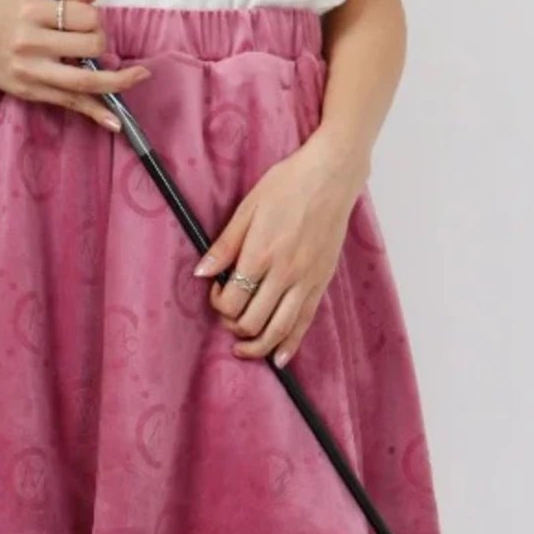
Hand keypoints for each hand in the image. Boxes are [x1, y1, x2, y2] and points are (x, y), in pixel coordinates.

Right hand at [0, 0, 150, 132]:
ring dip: (117, 81)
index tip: (90, 19)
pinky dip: (96, 113)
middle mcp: (31, 42)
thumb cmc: (0, 13)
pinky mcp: (32, 93)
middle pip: (89, 47)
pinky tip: (115, 122)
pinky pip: (71, 103)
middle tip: (95, 41)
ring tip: (139, 77)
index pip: (82, 15)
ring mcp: (32, 72)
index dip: (95, 18)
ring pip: (85, 81)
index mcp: (32, 11)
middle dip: (103, 43)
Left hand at [193, 131, 368, 366]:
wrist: (331, 175)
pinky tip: (279, 358)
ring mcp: (305, 281)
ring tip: (244, 348)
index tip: (216, 291)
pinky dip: (290, 345)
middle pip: (251, 321)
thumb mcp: (247, 208)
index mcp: (260, 254)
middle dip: (232, 326)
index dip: (217, 303)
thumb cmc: (288, 184)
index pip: (231, 300)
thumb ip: (225, 245)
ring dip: (257, 346)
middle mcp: (284, 273)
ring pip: (278, 330)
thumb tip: (201, 272)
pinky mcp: (321, 283)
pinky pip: (304, 324)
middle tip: (227, 316)